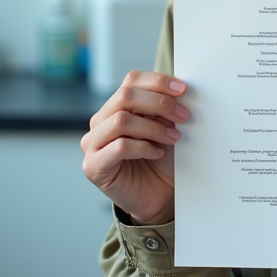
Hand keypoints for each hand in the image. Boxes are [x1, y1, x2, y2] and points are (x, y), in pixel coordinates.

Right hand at [81, 71, 189, 225]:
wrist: (159, 196)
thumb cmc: (162, 160)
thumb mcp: (167, 126)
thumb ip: (166, 107)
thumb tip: (180, 87)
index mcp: (116, 107)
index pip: (131, 80)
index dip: (158, 81)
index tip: (183, 89)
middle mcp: (100, 122)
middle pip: (125, 96)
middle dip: (160, 103)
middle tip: (184, 116)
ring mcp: (92, 144)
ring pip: (121, 120)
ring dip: (154, 127)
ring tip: (173, 137)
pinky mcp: (93, 166)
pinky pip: (119, 147)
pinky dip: (144, 147)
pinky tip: (158, 153)